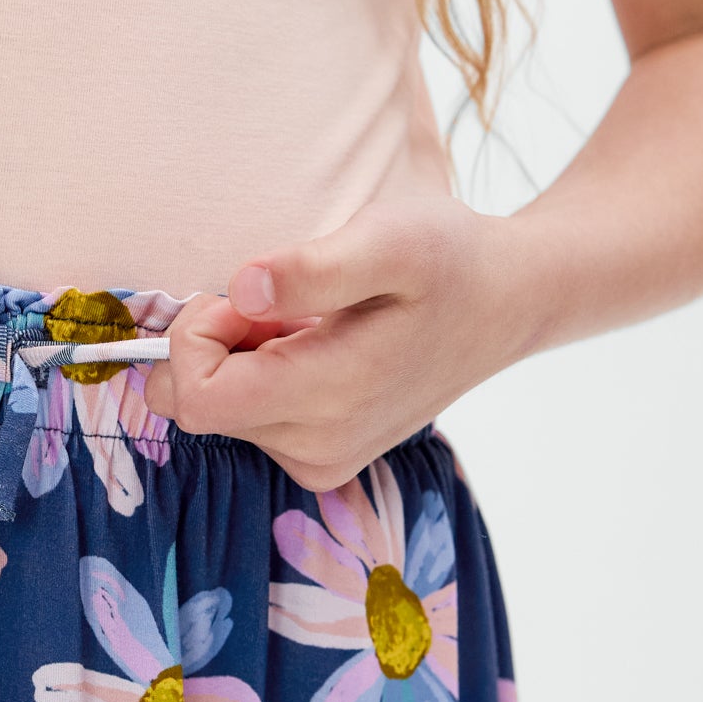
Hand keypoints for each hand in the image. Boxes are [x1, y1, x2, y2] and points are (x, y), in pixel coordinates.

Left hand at [144, 199, 534, 490]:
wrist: (507, 303)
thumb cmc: (449, 260)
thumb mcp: (390, 238)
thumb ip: (312, 267)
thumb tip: (243, 290)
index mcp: (328, 399)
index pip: (197, 398)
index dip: (195, 336)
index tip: (243, 295)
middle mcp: (316, 449)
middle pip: (200, 408)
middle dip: (215, 345)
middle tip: (275, 302)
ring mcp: (319, 462)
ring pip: (221, 415)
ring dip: (241, 359)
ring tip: (308, 323)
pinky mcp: (320, 462)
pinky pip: (249, 423)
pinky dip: (260, 378)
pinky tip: (314, 348)